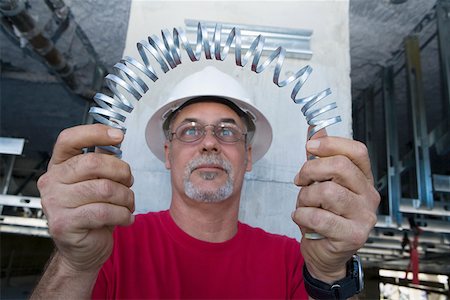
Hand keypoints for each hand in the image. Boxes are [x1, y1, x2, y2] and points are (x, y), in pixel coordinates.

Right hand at [37, 124, 134, 272]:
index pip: (68, 139)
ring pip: (104, 189)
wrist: (83, 249)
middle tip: (129, 182)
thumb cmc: (92, 213)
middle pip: (93, 163)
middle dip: (121, 171)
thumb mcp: (97, 182)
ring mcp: (54, 203)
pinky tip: (125, 218)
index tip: (118, 135)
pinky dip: (123, 214)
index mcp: (58, 166)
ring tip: (128, 204)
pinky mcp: (64, 224)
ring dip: (126, 197)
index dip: (94, 133)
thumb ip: (102, 161)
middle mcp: (51, 182)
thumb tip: (115, 139)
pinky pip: (104, 212)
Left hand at [291, 129, 379, 282]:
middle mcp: (369, 196)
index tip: (309, 147)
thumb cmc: (323, 216)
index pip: (357, 151)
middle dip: (310, 171)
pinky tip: (303, 220)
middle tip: (299, 181)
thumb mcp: (320, 184)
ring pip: (327, 192)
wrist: (324, 253)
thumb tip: (314, 129)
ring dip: (304, 198)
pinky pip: (319, 217)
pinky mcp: (354, 235)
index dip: (331, 143)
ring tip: (303, 206)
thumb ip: (319, 158)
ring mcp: (365, 217)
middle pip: (340, 167)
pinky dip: (302, 216)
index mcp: (363, 179)